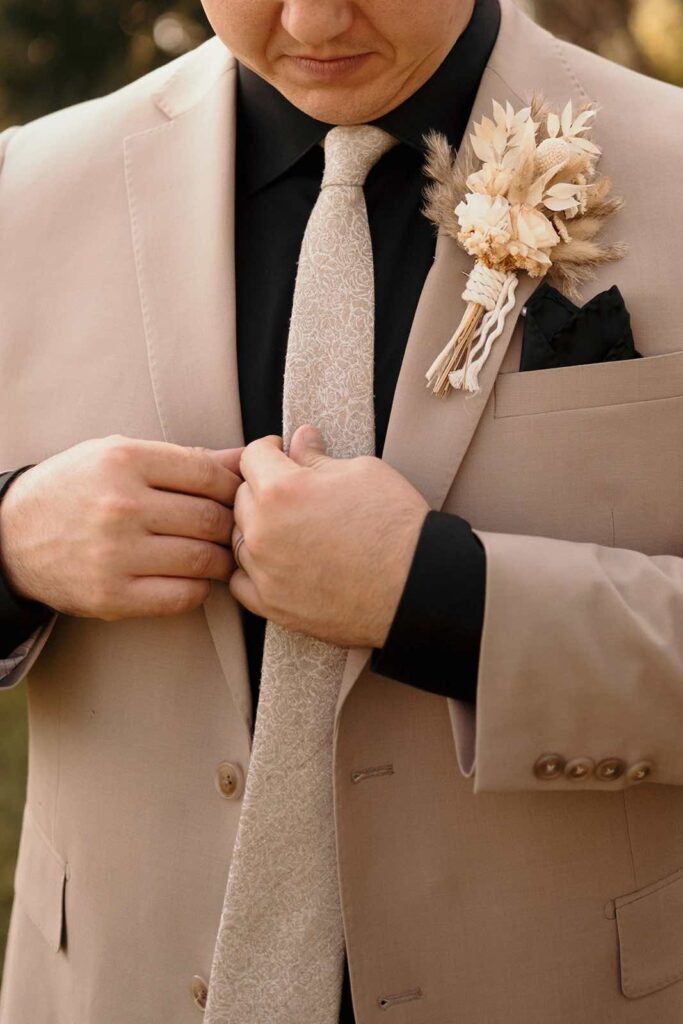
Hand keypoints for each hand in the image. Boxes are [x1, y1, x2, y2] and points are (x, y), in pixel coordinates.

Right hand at [0, 434, 243, 620]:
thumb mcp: (119, 455)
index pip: (208, 474)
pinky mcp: (112, 596)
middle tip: (235, 530)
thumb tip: (245, 457)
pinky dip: (199, 588)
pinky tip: (192, 578)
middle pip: (211, 519)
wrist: (11, 536)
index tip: (236, 497)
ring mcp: (115, 554)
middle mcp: (120, 505)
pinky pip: (184, 596)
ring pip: (204, 559)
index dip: (233, 488)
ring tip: (218, 554)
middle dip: (233, 526)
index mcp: (123, 460)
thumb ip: (185, 459)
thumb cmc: (76, 488)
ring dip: (222, 560)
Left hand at [230, 425, 428, 647]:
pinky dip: (253, 569)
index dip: (271, 451)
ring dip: (257, 528)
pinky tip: (277, 562)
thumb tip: (300, 440)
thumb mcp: (362, 472)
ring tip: (291, 529)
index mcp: (281, 490)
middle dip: (263, 489)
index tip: (283, 455)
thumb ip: (318, 457)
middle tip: (294, 493)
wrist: (417, 586)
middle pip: (241, 497)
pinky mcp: (272, 606)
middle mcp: (263, 531)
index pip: (252, 457)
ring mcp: (264, 572)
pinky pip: (240, 581)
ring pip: (239, 538)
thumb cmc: (396, 525)